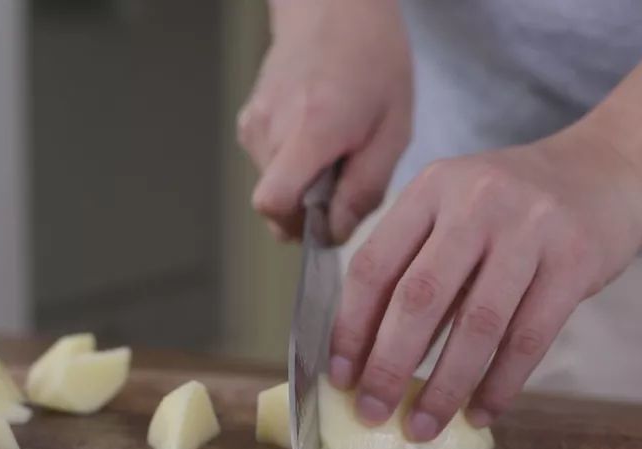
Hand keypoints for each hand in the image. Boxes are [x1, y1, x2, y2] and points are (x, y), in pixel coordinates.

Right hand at [237, 0, 410, 242]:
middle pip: (275, 203)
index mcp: (313, 129)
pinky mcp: (248, 122)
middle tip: (345, 175)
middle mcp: (273, 127)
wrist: (334, 11)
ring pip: (272, 186)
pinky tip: (316, 135)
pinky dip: (293, 164)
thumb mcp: (394, 130)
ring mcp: (254, 123)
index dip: (296, 225)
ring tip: (335, 147)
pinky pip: (268, 166)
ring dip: (304, 183)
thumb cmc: (372, 61)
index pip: (273, 202)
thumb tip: (336, 233)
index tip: (326, 219)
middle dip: (309, 206)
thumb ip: (366, 188)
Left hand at [329, 126, 641, 437]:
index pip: (375, 264)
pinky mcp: (576, 259)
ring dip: (444, 386)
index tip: (340, 376)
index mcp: (432, 188)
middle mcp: (476, 201)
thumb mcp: (458, 211)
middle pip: (418, 297)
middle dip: (388, 365)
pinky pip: (530, 337)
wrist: (610, 168)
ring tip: (424, 426)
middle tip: (371, 411)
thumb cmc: (517, 204)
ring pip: (477, 325)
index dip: (352, 326)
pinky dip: (501, 384)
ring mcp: (530, 228)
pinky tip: (481, 411)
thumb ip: (419, 267)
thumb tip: (374, 356)